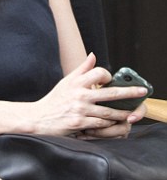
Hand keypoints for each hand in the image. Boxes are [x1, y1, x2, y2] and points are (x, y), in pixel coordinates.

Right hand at [32, 54, 146, 136]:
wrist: (38, 117)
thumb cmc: (54, 100)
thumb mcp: (66, 82)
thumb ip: (81, 69)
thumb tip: (93, 55)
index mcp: (76, 82)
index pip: (98, 73)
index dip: (107, 75)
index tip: (111, 80)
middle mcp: (79, 95)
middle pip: (111, 93)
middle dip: (130, 92)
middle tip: (142, 91)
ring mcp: (79, 109)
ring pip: (109, 111)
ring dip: (122, 113)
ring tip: (131, 113)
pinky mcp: (79, 123)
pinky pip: (100, 124)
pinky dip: (108, 124)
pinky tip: (113, 123)